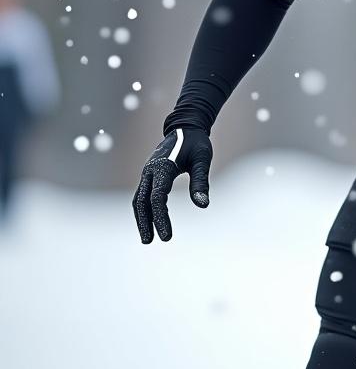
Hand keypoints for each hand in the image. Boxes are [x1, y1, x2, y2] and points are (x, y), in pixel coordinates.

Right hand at [132, 127, 212, 242]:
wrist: (185, 126)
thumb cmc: (197, 143)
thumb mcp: (203, 160)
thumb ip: (201, 182)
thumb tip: (203, 205)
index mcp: (162, 168)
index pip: (158, 198)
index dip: (161, 219)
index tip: (167, 236)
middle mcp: (150, 170)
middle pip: (142, 201)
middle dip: (144, 223)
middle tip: (150, 241)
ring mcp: (147, 172)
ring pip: (139, 199)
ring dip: (141, 218)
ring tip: (147, 237)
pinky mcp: (149, 174)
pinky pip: (142, 194)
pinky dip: (143, 209)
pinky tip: (150, 220)